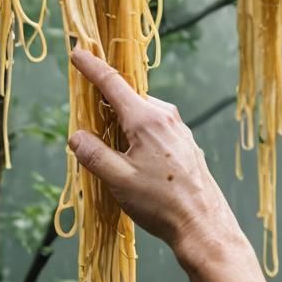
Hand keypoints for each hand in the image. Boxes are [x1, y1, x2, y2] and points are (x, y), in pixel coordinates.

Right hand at [67, 48, 245, 269]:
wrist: (205, 229)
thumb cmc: (161, 204)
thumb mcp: (118, 180)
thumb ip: (93, 154)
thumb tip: (76, 136)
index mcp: (146, 120)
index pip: (112, 83)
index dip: (92, 67)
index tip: (77, 52)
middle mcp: (165, 117)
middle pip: (127, 98)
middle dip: (105, 104)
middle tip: (90, 126)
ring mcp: (179, 129)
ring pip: (141, 114)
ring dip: (123, 122)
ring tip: (114, 154)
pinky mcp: (185, 143)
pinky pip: (154, 126)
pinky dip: (138, 133)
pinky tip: (137, 161)